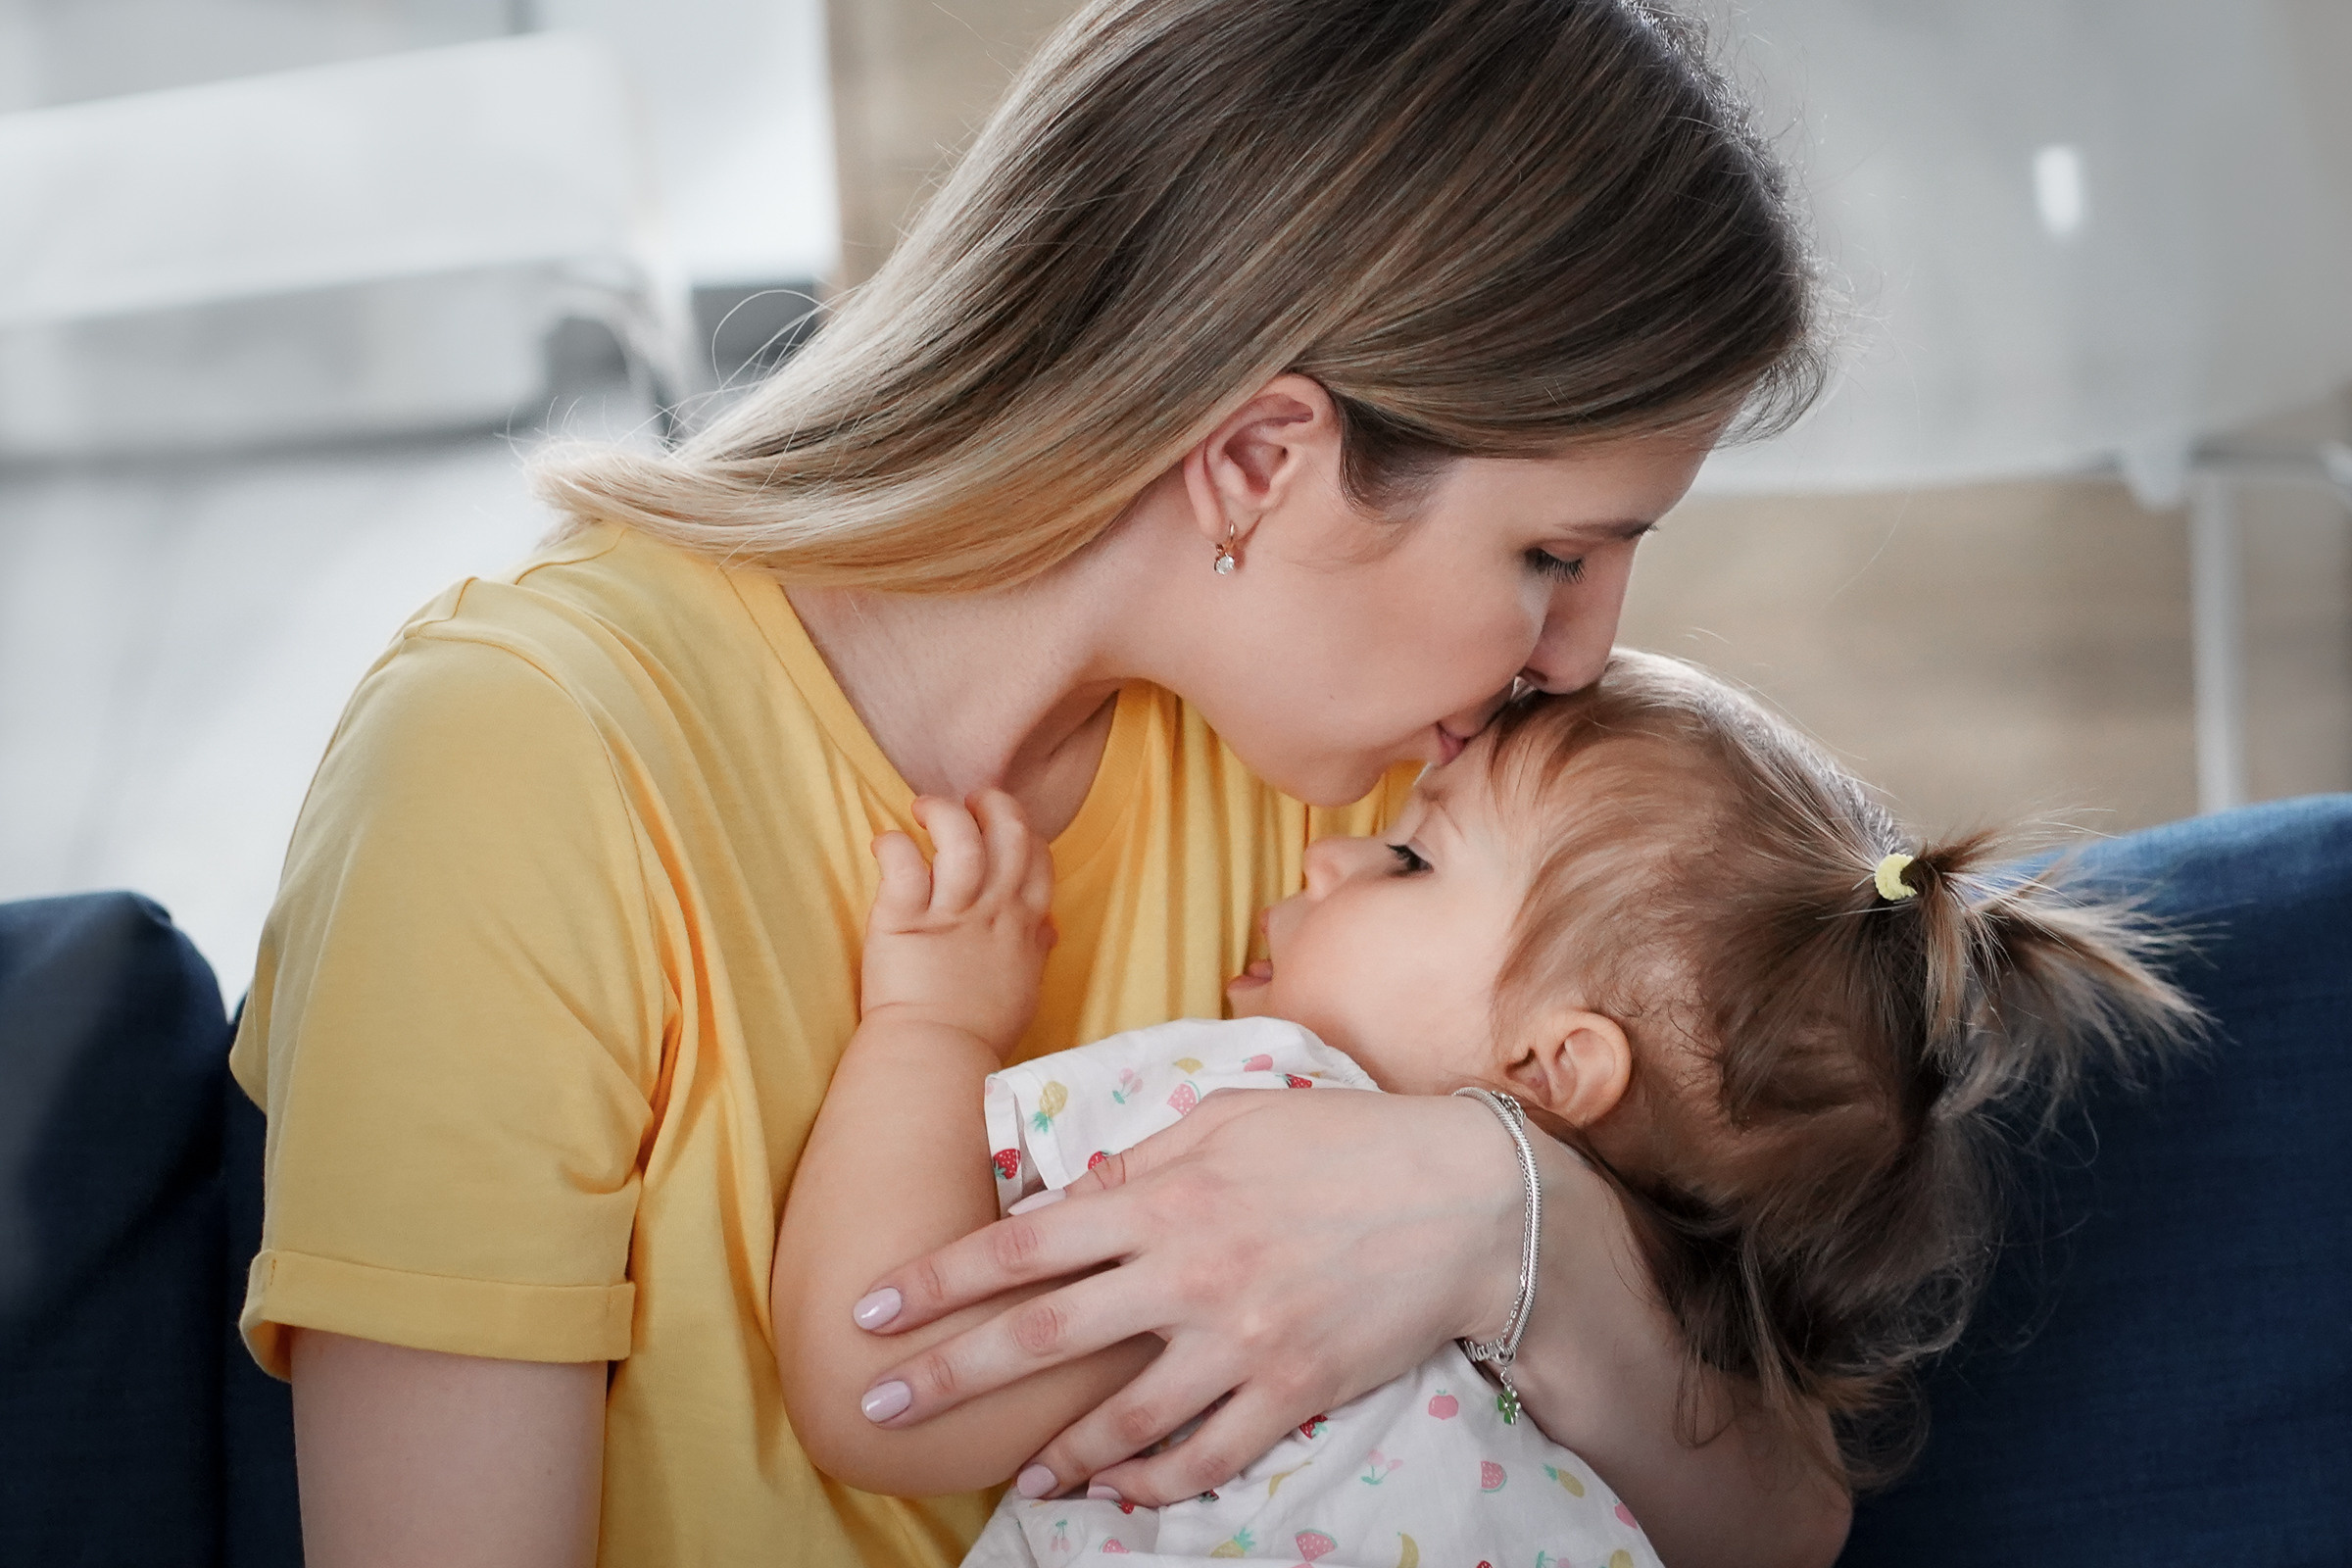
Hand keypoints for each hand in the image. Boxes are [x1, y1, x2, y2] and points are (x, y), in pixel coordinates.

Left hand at [848, 1088, 1527, 1503]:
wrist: (1464, 1202)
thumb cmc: (1340, 1143)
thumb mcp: (1232, 1119)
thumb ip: (1142, 1163)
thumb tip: (1066, 1198)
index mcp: (1165, 1197)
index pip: (1022, 1246)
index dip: (937, 1280)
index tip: (871, 1307)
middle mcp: (1188, 1273)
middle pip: (1041, 1337)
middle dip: (947, 1374)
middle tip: (877, 1403)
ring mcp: (1239, 1342)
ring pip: (1117, 1418)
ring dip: (1052, 1453)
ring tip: (1009, 1474)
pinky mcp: (1290, 1391)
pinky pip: (1204, 1455)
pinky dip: (1152, 1481)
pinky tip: (1116, 1490)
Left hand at [863, 790, 1055, 1056]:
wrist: (937, 1060)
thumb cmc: (979, 1032)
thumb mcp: (1025, 987)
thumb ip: (1034, 950)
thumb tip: (1047, 929)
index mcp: (1025, 926)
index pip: (1038, 857)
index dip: (1023, 830)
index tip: (1001, 828)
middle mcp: (995, 911)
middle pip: (1010, 831)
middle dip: (993, 803)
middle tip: (968, 803)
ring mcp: (952, 914)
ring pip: (960, 836)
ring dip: (942, 811)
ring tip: (922, 808)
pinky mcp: (905, 919)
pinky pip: (903, 861)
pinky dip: (892, 842)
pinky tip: (884, 843)